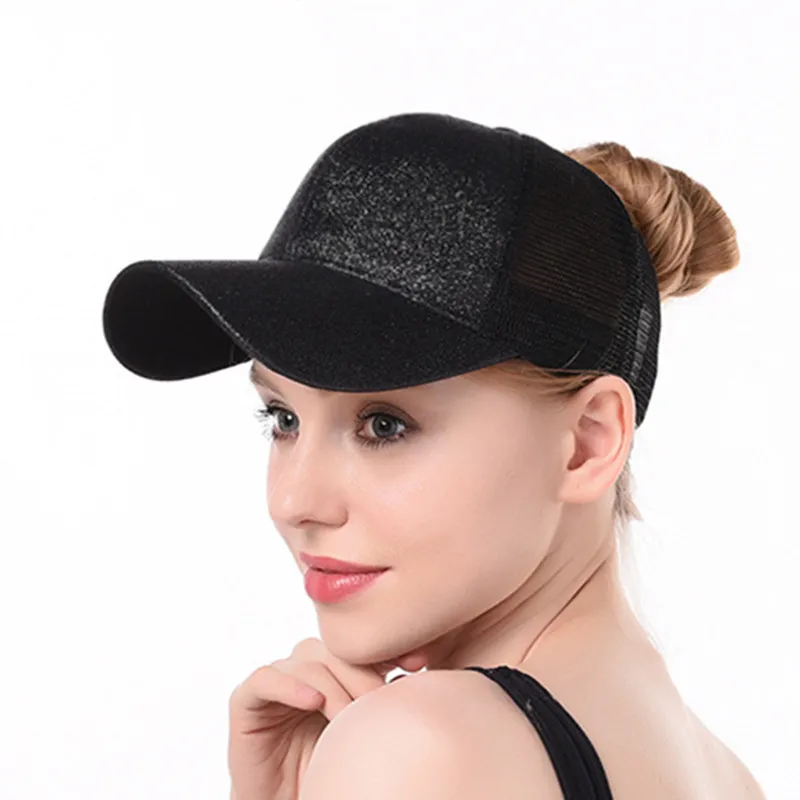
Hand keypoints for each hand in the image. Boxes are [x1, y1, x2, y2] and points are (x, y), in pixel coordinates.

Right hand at [227, 637, 426, 799]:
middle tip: (378, 702)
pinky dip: (289, 684)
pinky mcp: (247, 702)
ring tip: (347, 716)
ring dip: (332, 683)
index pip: (362, 646)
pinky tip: (313, 701)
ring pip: (307, 658)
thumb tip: (422, 684)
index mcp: (337, 672)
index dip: (389, 648)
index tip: (418, 663)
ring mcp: (278, 683)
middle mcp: (307, 670)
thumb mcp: (363, 739)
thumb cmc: (327, 775)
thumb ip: (382, 708)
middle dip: (362, 672)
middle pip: (337, 648)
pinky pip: (264, 678)